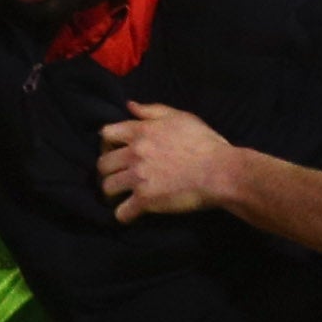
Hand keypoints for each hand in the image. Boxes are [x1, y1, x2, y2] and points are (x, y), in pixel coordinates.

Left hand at [97, 101, 238, 219]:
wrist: (220, 171)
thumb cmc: (204, 142)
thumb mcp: (180, 117)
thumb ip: (152, 111)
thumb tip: (129, 105)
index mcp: (141, 131)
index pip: (106, 134)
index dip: (107, 144)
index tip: (115, 151)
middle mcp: (135, 153)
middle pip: (102, 164)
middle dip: (107, 171)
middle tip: (117, 177)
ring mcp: (138, 177)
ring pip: (107, 187)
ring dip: (112, 193)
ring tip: (121, 196)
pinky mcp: (145, 199)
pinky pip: (121, 212)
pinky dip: (124, 215)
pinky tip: (131, 214)